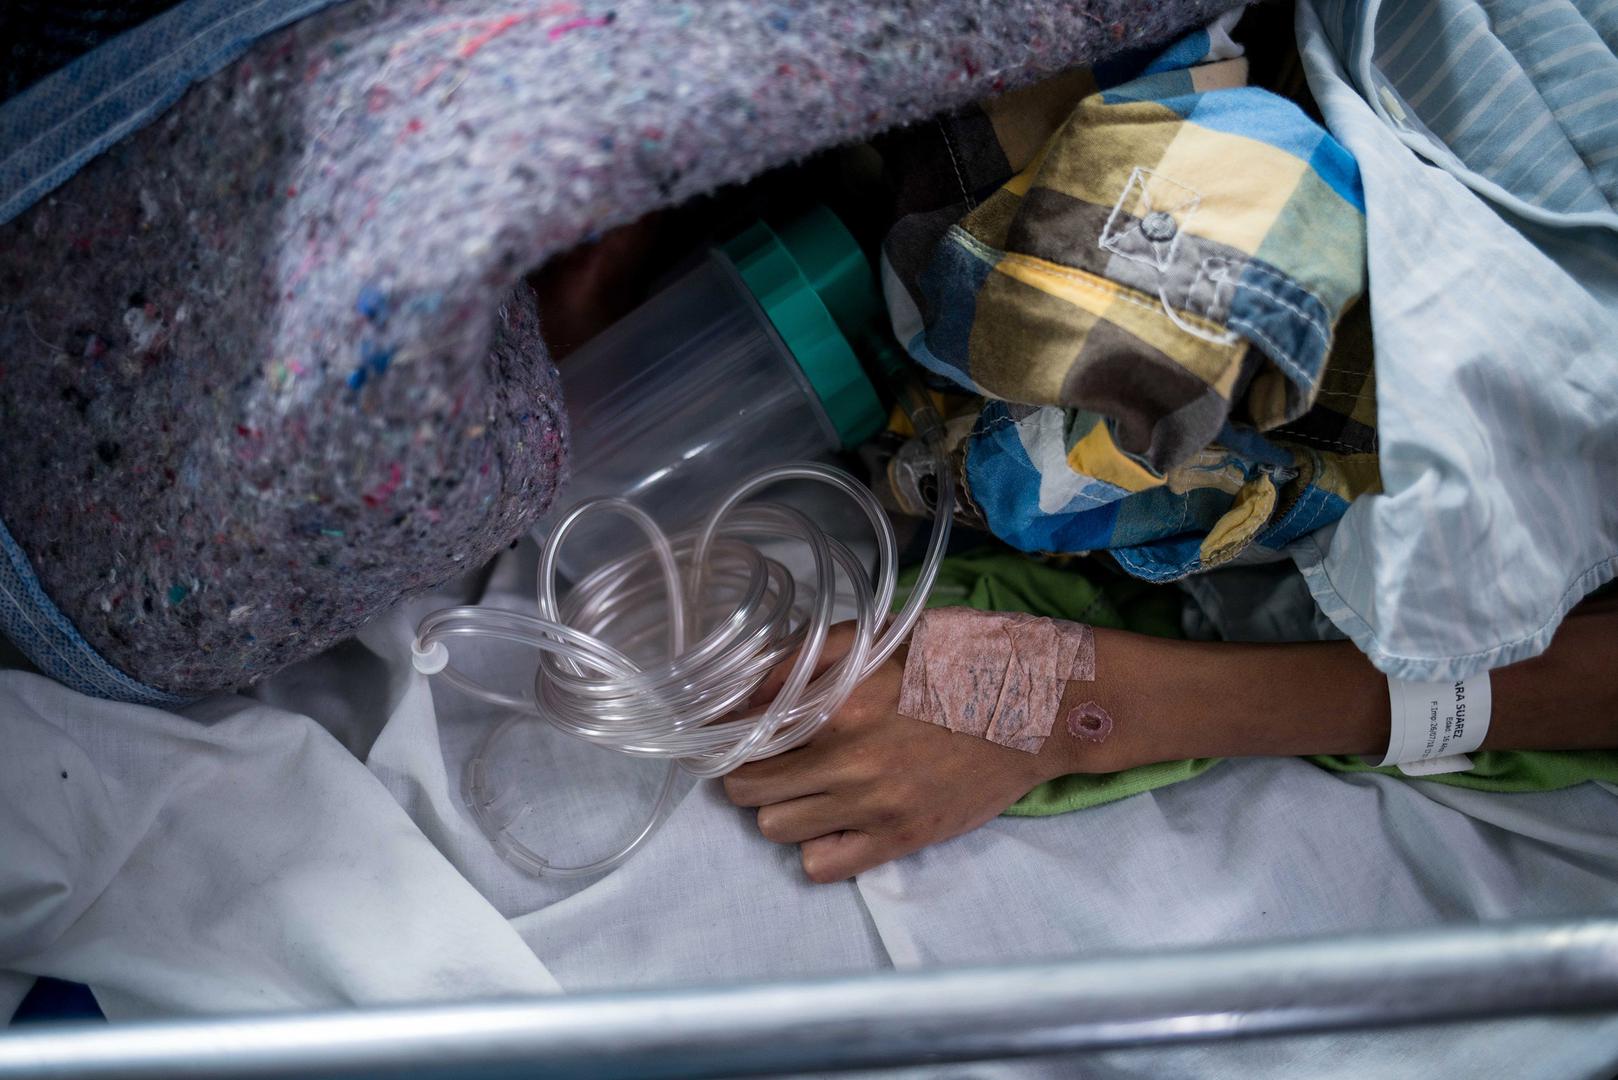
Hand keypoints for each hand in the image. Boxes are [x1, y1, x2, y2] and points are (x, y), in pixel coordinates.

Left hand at [722, 624, 1060, 882]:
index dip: (728, 731)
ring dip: (779, 808)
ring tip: (805, 787)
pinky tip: (835, 819)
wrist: (1037, 708)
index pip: (741, 732)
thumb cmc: (957, 660)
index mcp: (837, 702)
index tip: (733, 730)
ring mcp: (873, 805)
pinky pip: (820, 866)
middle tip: (768, 758)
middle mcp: (847, 758)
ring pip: (774, 828)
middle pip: (745, 788)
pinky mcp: (899, 839)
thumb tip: (746, 688)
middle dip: (746, 771)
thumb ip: (807, 656)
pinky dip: (816, 846)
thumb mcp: (878, 636)